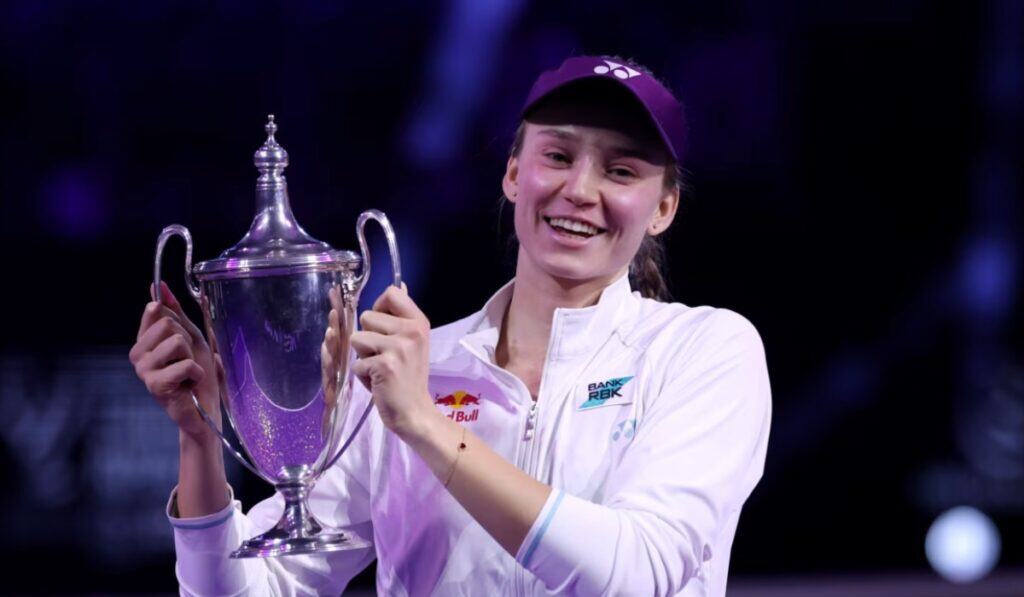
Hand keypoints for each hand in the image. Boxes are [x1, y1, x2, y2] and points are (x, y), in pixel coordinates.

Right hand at [128, 281, 223, 443]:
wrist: (204, 409)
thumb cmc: (198, 373)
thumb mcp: (190, 336)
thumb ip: (175, 312)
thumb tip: (158, 285)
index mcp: (143, 340)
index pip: (156, 310)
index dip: (177, 321)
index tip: (183, 340)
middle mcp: (137, 354)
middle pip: (167, 323)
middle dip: (187, 340)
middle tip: (187, 360)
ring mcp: (143, 370)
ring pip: (176, 341)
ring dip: (192, 357)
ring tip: (188, 372)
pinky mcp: (155, 385)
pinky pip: (184, 364)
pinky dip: (196, 373)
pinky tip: (189, 384)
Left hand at [350, 284, 436, 438]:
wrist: (414, 412)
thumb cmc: (408, 377)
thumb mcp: (412, 342)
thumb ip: (401, 316)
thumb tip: (400, 284)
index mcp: (419, 322)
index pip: (391, 293)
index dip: (379, 307)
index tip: (383, 327)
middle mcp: (412, 330)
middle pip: (367, 316)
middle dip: (367, 338)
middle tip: (384, 356)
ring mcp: (399, 347)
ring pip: (357, 338)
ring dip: (363, 357)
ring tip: (380, 368)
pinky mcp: (385, 365)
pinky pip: (356, 362)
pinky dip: (362, 375)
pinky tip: (379, 382)